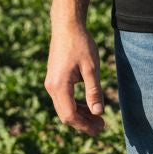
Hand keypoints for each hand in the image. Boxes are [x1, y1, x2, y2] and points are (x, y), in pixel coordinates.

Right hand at [44, 21, 106, 135]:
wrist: (67, 26)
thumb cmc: (80, 44)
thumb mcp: (91, 68)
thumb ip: (94, 91)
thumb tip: (98, 112)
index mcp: (59, 86)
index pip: (70, 115)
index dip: (85, 125)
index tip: (101, 128)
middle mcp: (51, 87)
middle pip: (65, 115)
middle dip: (83, 123)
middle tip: (102, 126)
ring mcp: (51, 83)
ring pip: (64, 108)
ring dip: (80, 115)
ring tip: (97, 118)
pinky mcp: (54, 79)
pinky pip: (63, 99)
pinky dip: (75, 105)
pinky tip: (88, 106)